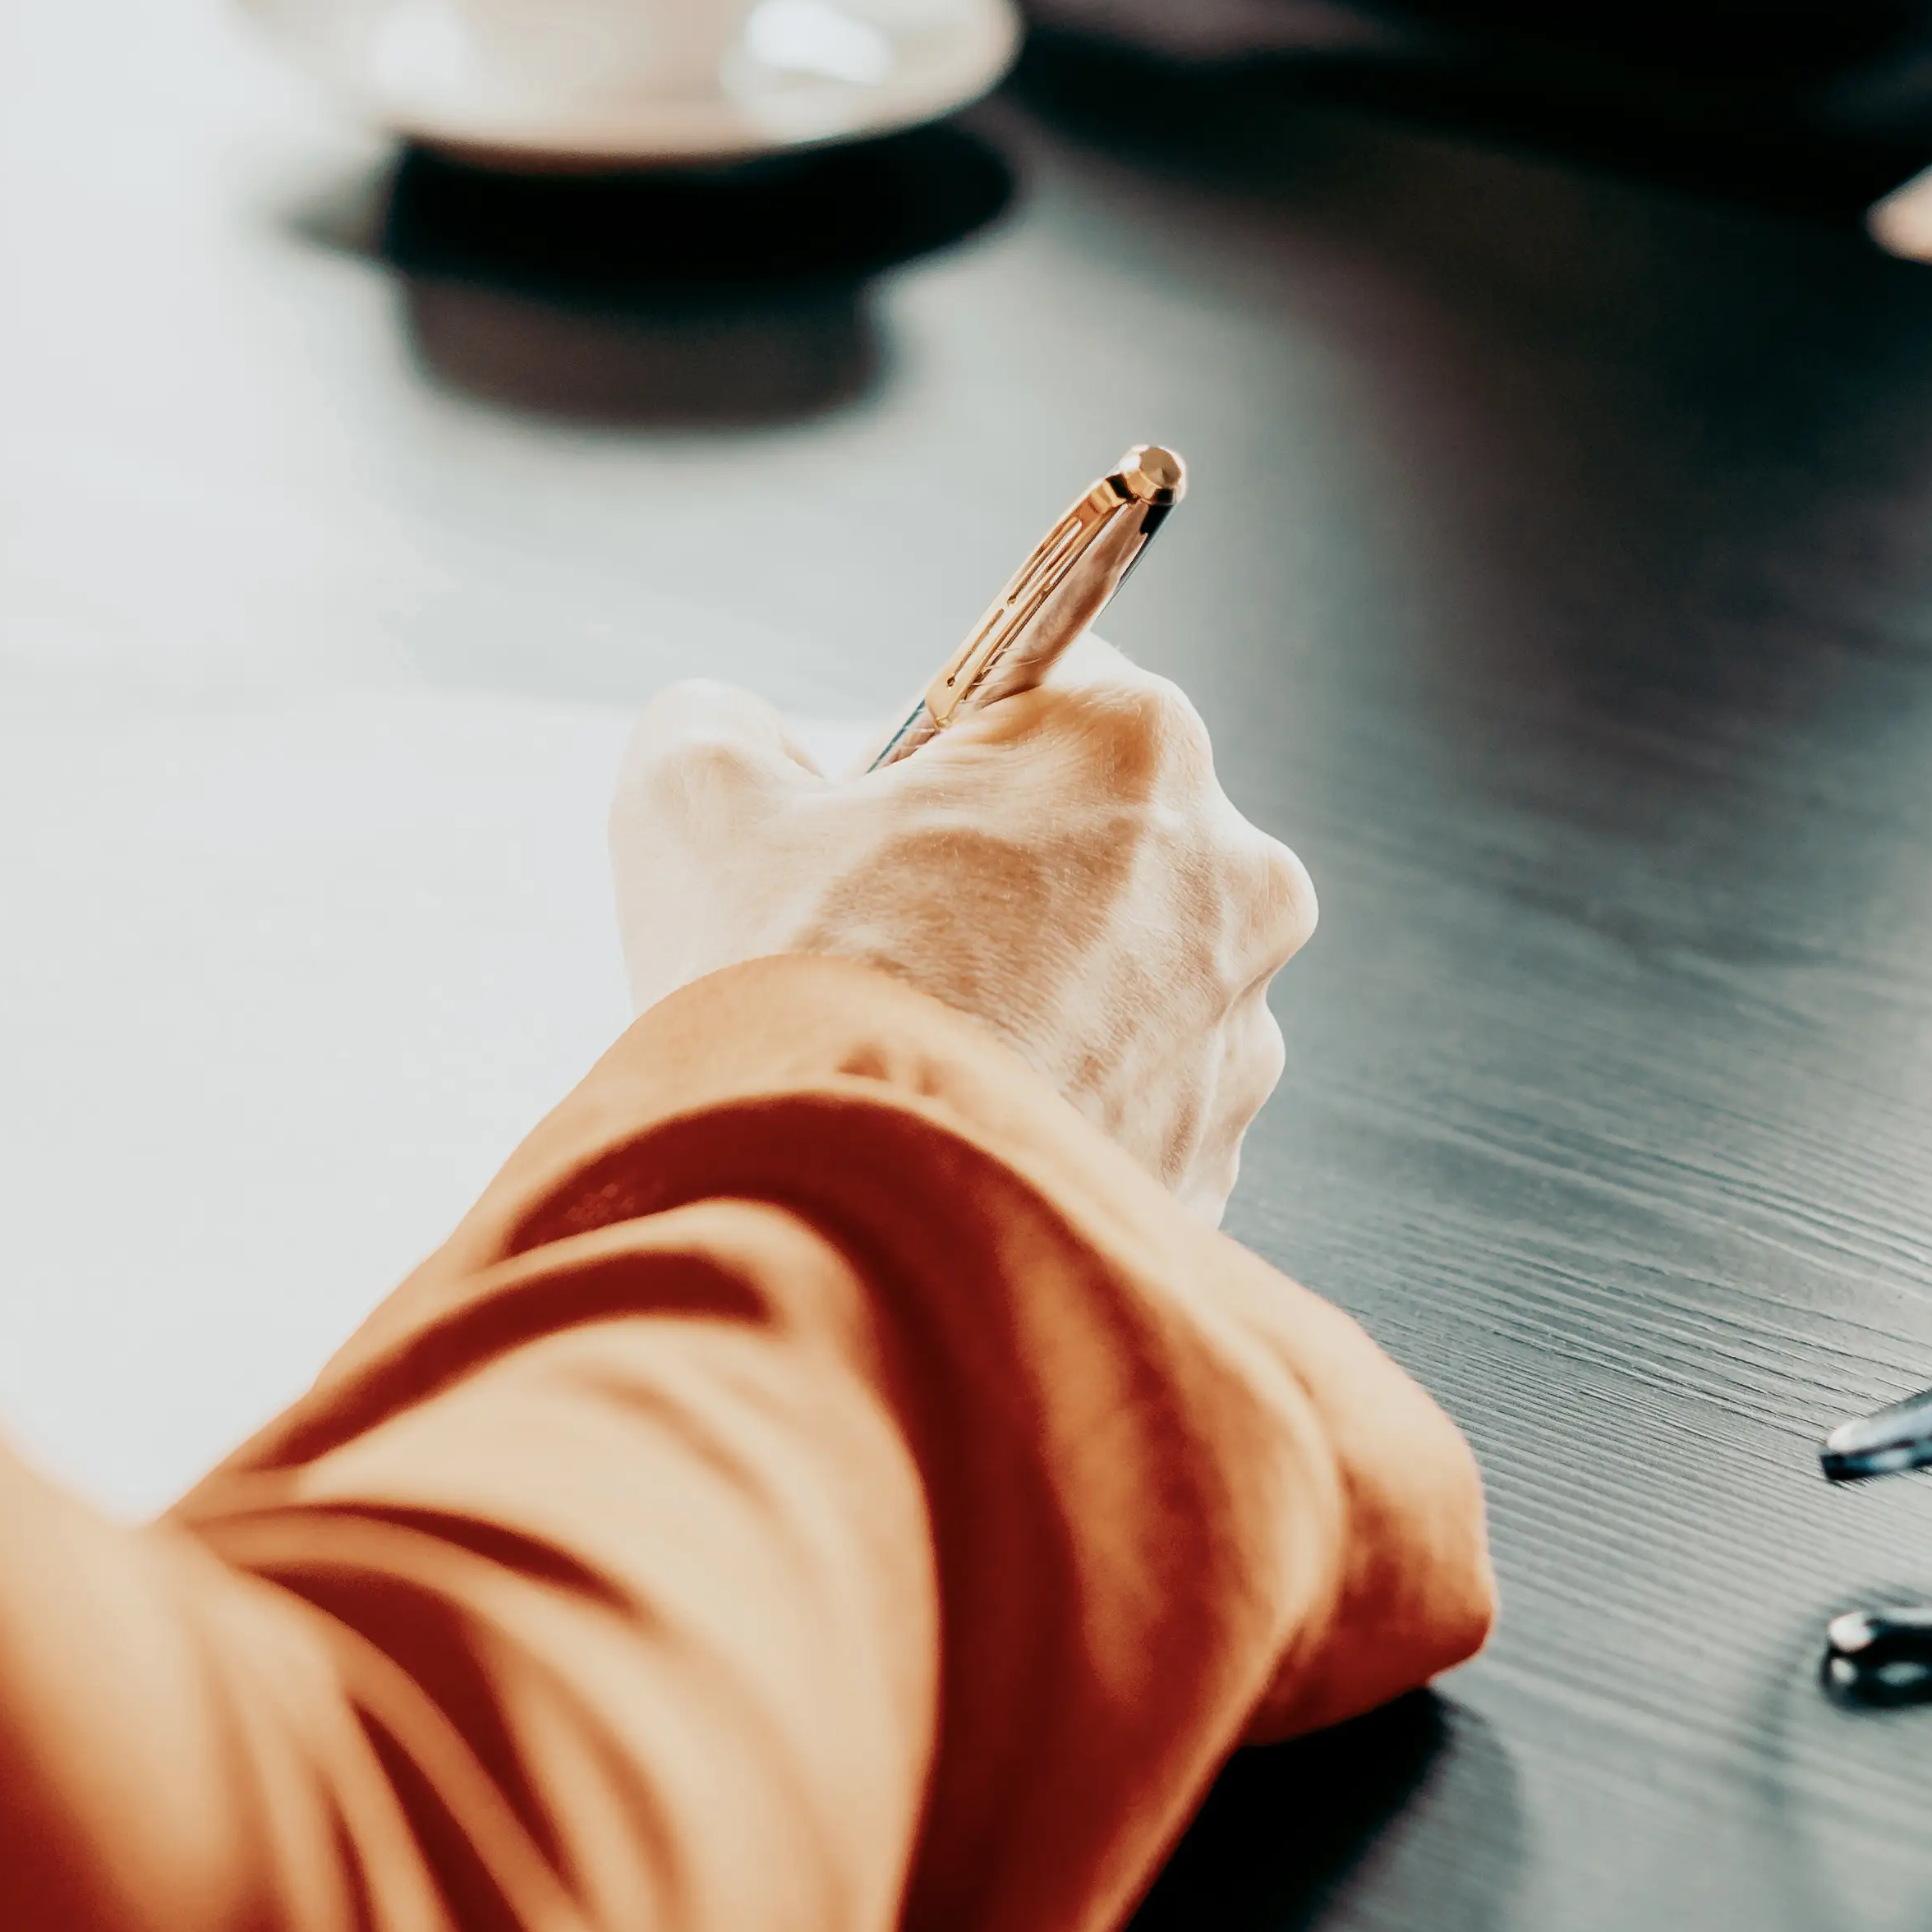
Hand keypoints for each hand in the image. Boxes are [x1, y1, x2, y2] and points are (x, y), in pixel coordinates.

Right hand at [611, 640, 1314, 1218]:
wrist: (838, 1240)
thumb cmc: (791, 997)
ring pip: (1118, 982)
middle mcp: (1233, 879)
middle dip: (995, 879)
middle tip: (876, 946)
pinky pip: (1125, 1109)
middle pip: (1092, 840)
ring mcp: (1238, 1035)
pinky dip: (1051, 1114)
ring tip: (913, 1055)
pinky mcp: (1215, 1162)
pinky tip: (955, 1135)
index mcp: (1137, 746)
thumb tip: (744, 741)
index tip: (874, 820)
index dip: (937, 752)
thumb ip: (720, 721)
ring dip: (1032, 1003)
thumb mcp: (693, 796)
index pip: (1043, 691)